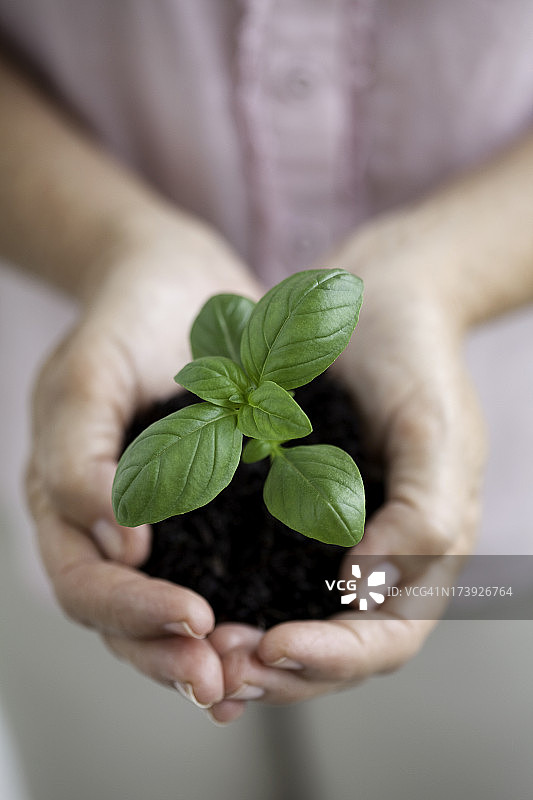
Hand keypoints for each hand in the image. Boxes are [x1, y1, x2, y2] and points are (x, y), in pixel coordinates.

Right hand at [26, 217, 262, 708]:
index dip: (131, 612)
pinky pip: (224, 575)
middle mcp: (109, 524)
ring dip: (209, 652)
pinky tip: (279, 634)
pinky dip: (245, 612)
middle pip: (125, 619)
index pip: (85, 583)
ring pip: (173, 612)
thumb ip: (80, 455)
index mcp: (65, 498)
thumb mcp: (91, 371)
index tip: (191, 618)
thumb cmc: (128, 315)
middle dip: (171, 653)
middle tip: (224, 679)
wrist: (180, 279)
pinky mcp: (213, 510)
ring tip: (253, 676)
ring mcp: (162, 521)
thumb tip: (112, 543)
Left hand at [208, 215, 486, 719]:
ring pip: (292, 619)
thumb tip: (374, 587)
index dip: (334, 657)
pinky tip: (192, 603)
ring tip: (200, 649)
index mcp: (427, 550)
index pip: (387, 637)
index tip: (274, 647)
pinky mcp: (291, 510)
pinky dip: (231, 599)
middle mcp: (379, 555)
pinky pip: (261, 572)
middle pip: (334, 647)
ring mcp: (334, 536)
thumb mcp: (435, 429)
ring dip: (248, 648)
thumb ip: (424, 513)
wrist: (374, 297)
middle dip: (279, 669)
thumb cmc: (415, 358)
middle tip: (219, 668)